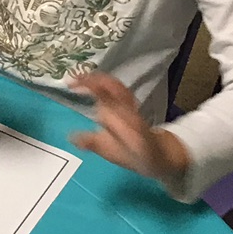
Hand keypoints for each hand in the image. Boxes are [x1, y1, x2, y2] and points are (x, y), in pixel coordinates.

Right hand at [67, 72, 190, 192]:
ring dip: (97, 78)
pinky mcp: (131, 103)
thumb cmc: (136, 155)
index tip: (71, 86)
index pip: (105, 98)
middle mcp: (128, 108)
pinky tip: (92, 82)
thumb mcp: (114, 154)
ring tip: (78, 77)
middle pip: (111, 86)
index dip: (90, 89)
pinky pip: (117, 87)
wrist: (161, 153)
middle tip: (71, 79)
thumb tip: (72, 136)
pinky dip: (103, 81)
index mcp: (124, 120)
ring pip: (115, 84)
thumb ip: (94, 144)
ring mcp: (131, 103)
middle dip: (92, 79)